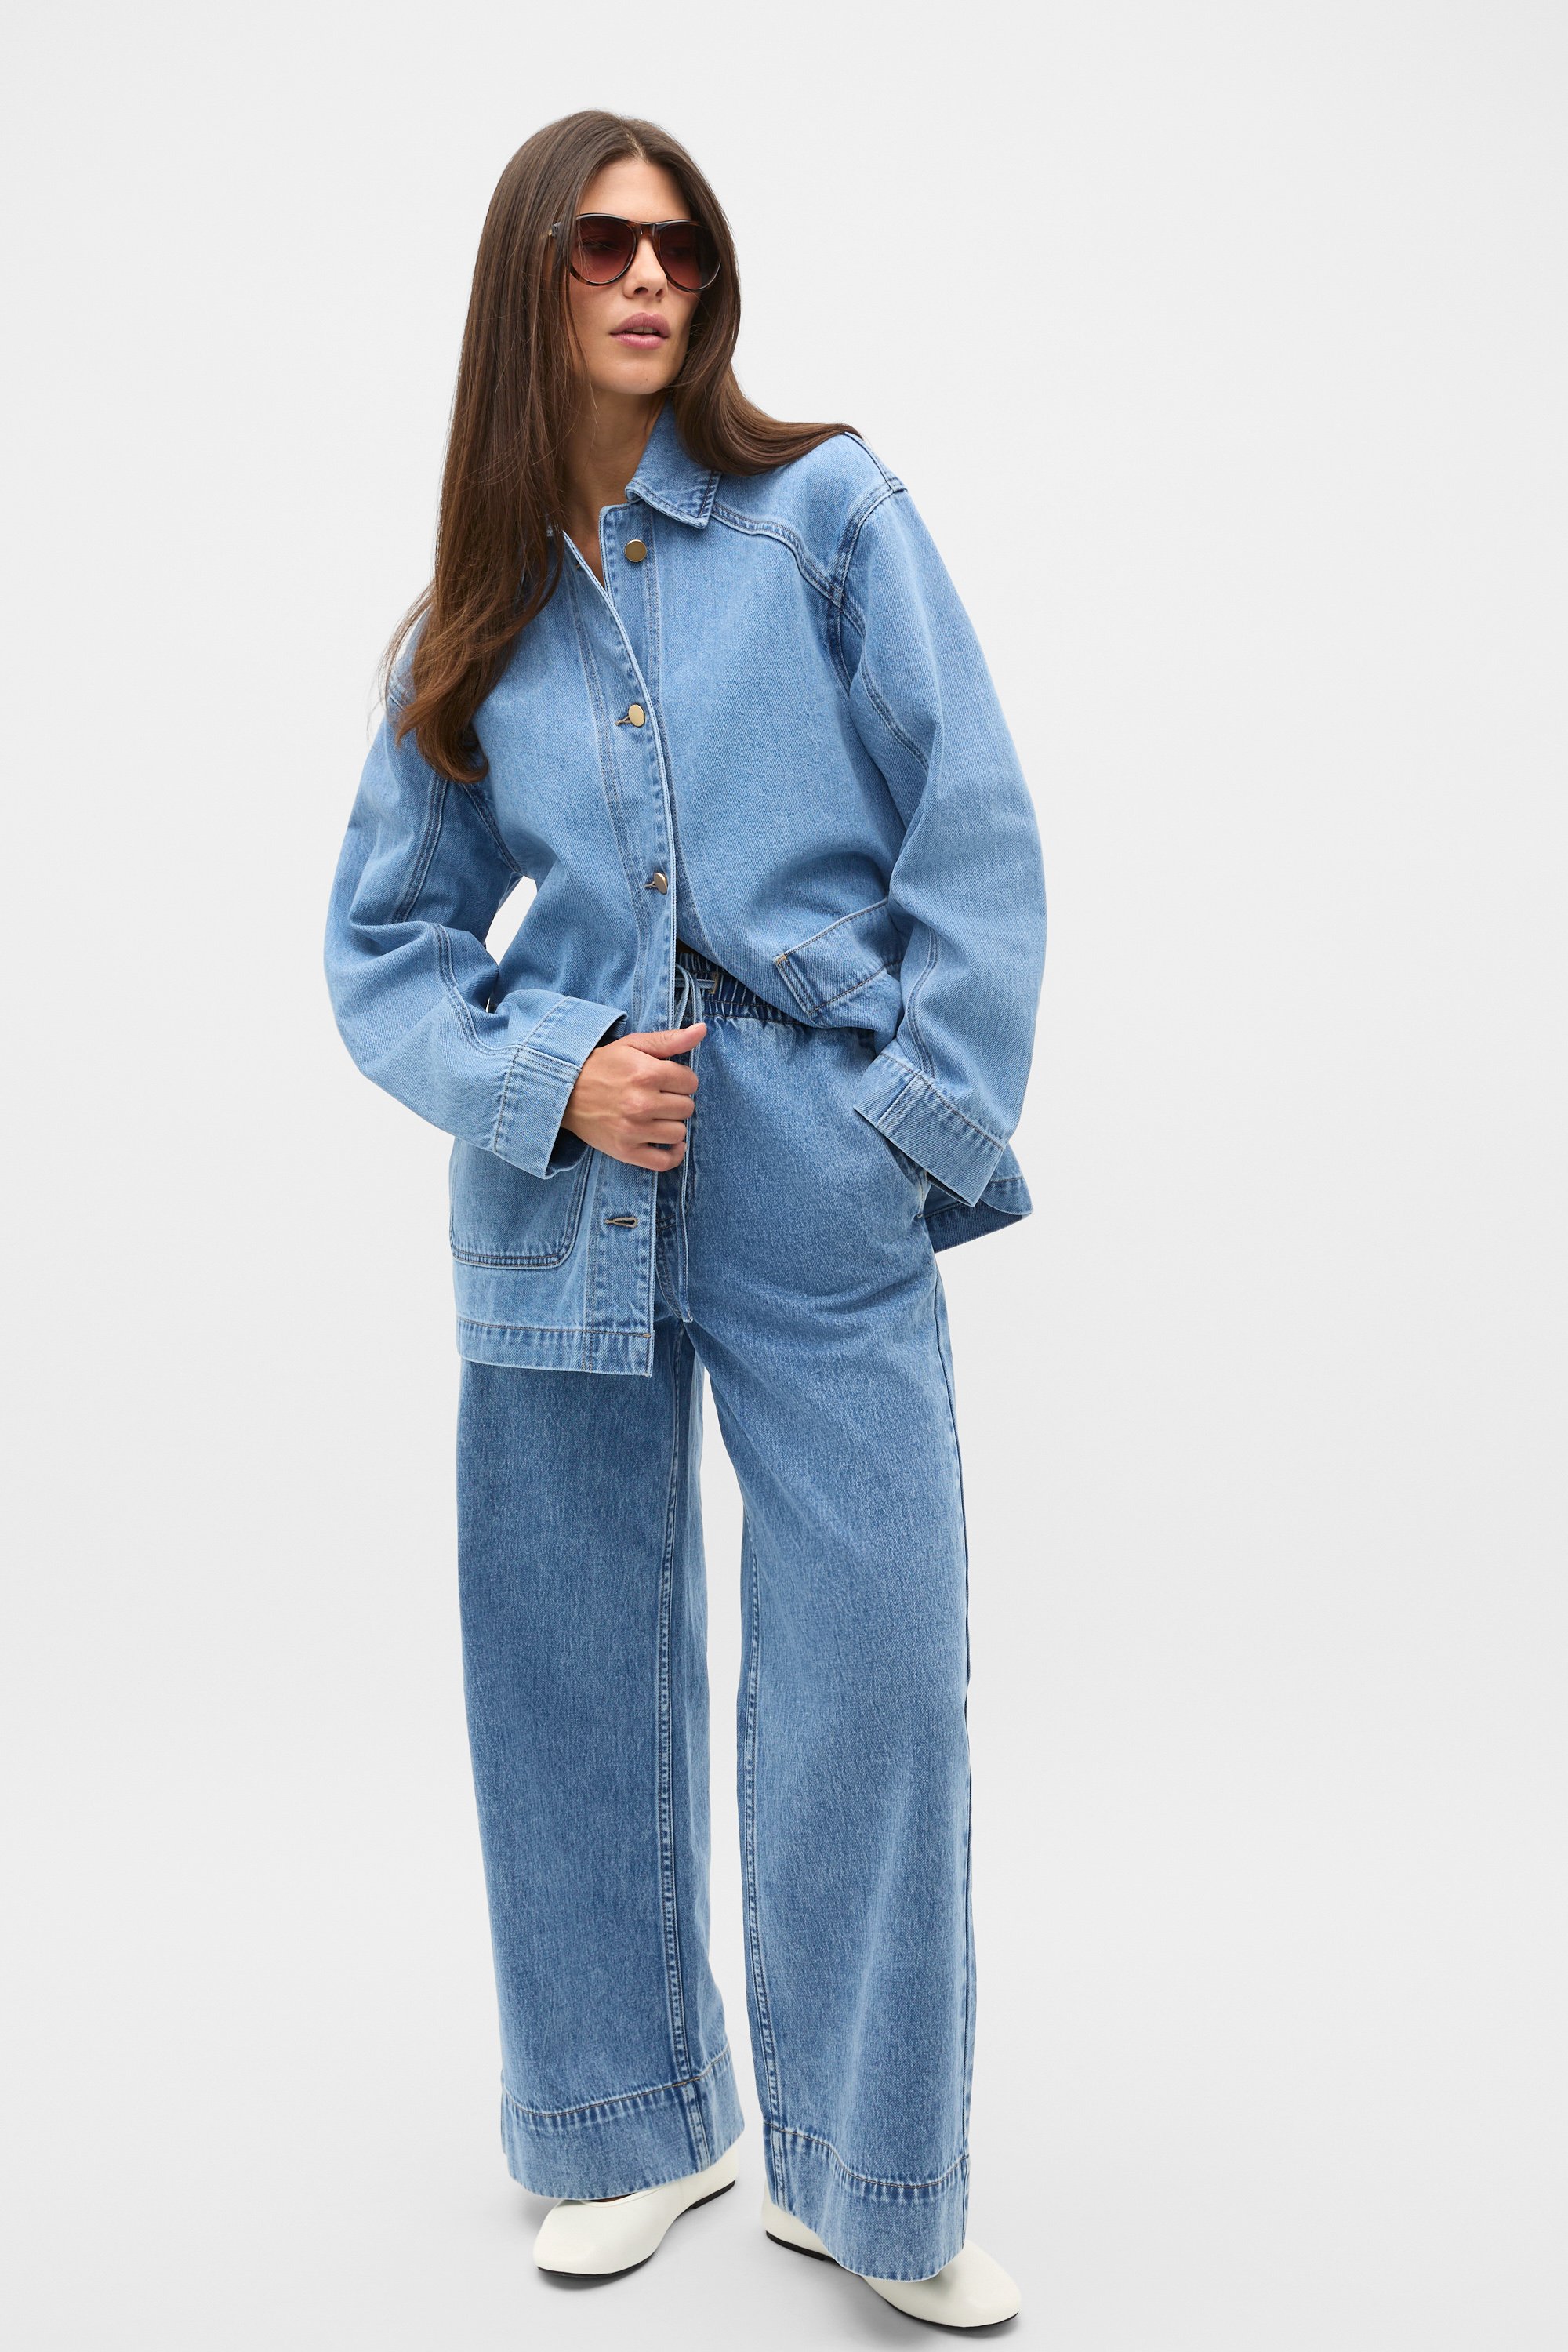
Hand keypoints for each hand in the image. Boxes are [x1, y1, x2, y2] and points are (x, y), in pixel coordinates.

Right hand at [561, 1023, 706, 1169]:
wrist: (564, 1091)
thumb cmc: (602, 1066)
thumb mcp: (634, 1045)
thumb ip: (670, 1039)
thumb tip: (702, 1030)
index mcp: (646, 1074)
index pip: (691, 1082)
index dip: (682, 1079)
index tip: (667, 1079)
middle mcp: (642, 1103)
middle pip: (687, 1108)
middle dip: (676, 1100)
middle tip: (658, 1096)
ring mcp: (634, 1130)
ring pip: (679, 1132)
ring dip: (672, 1124)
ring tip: (655, 1115)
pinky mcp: (626, 1151)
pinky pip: (664, 1162)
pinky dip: (673, 1154)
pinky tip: (670, 1143)